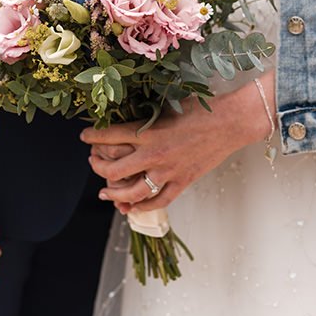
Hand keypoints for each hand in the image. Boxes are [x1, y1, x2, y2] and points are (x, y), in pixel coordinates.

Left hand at [83, 70, 275, 211]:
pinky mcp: (182, 183)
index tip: (85, 136)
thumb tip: (125, 126)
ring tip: (105, 193)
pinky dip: (142, 206)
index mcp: (148, 131)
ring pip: (132, 192)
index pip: (108, 136)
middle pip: (113, 169)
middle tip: (92, 162)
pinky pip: (157, 201)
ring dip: (114, 193)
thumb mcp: (167, 108)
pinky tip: (132, 206)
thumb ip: (146, 120)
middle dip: (97, 166)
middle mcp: (154, 154)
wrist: (230, 123)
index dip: (92, 136)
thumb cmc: (201, 110)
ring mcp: (168, 172)